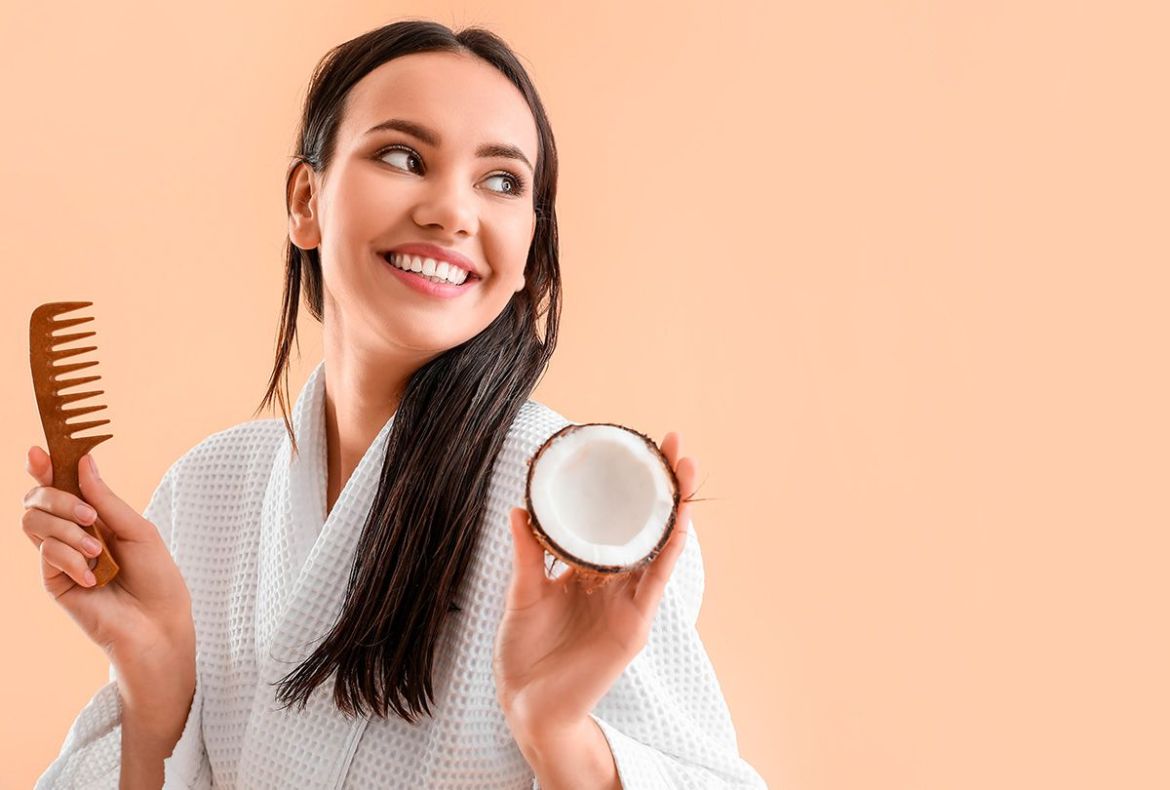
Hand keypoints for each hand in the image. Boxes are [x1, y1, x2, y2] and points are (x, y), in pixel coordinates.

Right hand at [21, 446, 194, 678]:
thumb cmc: (157, 577)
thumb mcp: (137, 529)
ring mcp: (59, 558)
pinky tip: (94, 577)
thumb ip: (105, 499)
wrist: (160, 623)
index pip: (59, 485)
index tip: (39, 451)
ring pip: (33, 521)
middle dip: (58, 497)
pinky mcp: (54, 582)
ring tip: (97, 551)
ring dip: (67, 530)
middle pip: (36, 499)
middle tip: (89, 516)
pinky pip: (45, 554)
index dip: (44, 466)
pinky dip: (70, 558)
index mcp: (93, 517)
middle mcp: (71, 534)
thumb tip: (82, 460)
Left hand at [493, 430, 696, 738]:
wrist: (527, 703)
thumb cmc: (525, 652)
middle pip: (645, 524)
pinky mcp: (633, 624)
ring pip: (658, 546)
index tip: (635, 446)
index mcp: (589, 571)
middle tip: (672, 443)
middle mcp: (614, 581)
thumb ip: (528, 553)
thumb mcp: (523, 592)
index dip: (628, 486)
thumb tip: (519, 507)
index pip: (615, 519)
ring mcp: (628, 601)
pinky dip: (667, 551)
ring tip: (683, 470)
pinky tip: (677, 523)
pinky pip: (654, 581)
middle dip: (662, 485)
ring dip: (674, 508)